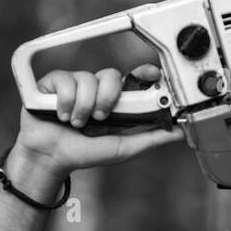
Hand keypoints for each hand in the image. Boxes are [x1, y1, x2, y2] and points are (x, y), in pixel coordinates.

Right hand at [14, 65, 182, 176]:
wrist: (50, 157)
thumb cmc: (84, 153)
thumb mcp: (123, 148)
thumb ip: (151, 139)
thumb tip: (180, 132)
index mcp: (114, 101)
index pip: (132, 78)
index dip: (144, 72)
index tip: (152, 73)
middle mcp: (96, 89)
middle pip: (111, 75)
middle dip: (107, 97)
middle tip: (100, 117)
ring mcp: (75, 83)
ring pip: (88, 78)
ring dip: (84, 106)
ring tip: (77, 123)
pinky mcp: (54, 82)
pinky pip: (66, 80)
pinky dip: (65, 102)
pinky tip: (61, 115)